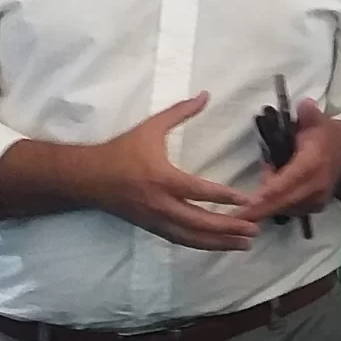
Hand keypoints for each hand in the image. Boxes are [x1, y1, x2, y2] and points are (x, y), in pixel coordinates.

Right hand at [87, 92, 258, 250]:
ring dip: (219, 242)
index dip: (224, 197)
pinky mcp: (151, 228)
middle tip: (255, 229)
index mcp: (162, 178)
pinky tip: (220, 245)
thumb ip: (180, 112)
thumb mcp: (151, 127)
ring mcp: (155, 220)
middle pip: (198, 222)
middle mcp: (159, 204)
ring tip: (245, 244)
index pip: (198, 191)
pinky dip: (201, 244)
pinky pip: (180, 240)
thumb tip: (206, 95)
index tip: (247, 200)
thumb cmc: (120, 151)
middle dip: (228, 228)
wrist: (85, 178)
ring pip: (191, 237)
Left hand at [235, 99, 340, 224]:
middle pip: (280, 203)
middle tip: (234, 215)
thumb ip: (309, 114)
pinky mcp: (315, 208)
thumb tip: (304, 104)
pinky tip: (269, 193)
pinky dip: (276, 205)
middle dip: (257, 210)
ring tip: (258, 186)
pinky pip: (289, 210)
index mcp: (313, 165)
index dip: (263, 198)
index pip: (284, 185)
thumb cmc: (326, 136)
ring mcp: (316, 200)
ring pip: (283, 209)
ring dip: (265, 203)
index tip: (244, 207)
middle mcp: (315, 187)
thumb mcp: (317, 121)